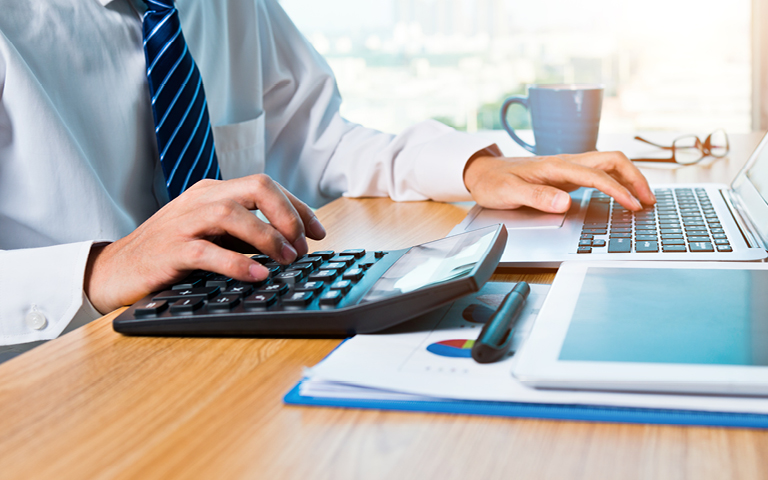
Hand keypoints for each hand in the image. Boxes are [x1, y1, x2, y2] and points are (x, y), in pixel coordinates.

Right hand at [83, 175, 325, 313]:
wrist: (115, 269)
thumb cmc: (170, 252)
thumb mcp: (212, 234)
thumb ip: (245, 232)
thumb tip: (291, 243)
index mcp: (214, 192)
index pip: (266, 186)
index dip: (297, 207)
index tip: (318, 232)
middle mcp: (201, 200)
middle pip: (256, 187)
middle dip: (287, 214)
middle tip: (303, 244)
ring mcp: (184, 223)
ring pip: (234, 214)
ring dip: (268, 237)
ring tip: (288, 259)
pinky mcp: (170, 250)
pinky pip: (208, 252)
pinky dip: (237, 264)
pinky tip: (258, 276)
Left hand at [463, 151, 655, 212]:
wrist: (482, 172)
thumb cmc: (494, 182)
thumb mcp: (510, 193)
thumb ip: (537, 197)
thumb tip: (565, 202)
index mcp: (555, 166)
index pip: (596, 174)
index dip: (618, 190)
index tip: (633, 206)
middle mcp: (565, 162)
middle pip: (611, 160)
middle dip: (635, 178)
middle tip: (649, 200)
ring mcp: (567, 167)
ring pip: (608, 164)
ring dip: (629, 178)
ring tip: (644, 199)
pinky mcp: (566, 174)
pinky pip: (599, 173)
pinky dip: (616, 181)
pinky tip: (622, 195)